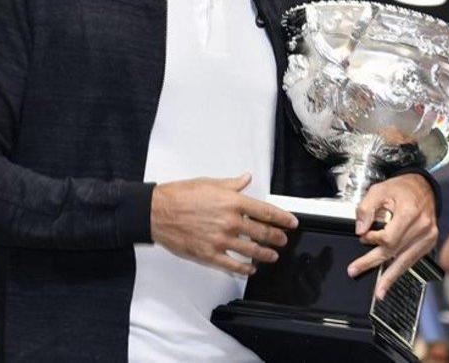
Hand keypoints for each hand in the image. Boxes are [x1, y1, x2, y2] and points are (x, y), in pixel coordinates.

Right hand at [150, 173, 296, 275]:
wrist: (157, 212)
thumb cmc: (180, 196)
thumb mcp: (209, 183)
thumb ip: (231, 184)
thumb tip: (246, 179)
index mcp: (232, 202)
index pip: (266, 212)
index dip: (283, 218)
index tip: (291, 223)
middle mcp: (230, 221)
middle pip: (263, 233)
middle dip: (277, 237)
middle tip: (283, 240)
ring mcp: (221, 240)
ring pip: (252, 251)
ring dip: (266, 254)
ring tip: (272, 256)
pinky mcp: (209, 255)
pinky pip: (233, 265)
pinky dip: (245, 269)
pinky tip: (251, 269)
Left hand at [347, 173, 438, 298]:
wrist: (423, 188)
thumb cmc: (401, 189)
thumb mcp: (379, 190)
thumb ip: (366, 208)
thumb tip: (360, 230)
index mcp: (410, 213)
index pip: (389, 237)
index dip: (373, 239)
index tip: (363, 236)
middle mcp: (422, 227)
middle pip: (394, 252)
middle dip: (373, 263)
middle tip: (355, 270)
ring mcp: (428, 237)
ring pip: (405, 261)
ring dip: (390, 277)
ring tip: (379, 291)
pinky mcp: (429, 243)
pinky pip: (412, 260)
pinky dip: (400, 268)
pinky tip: (390, 279)